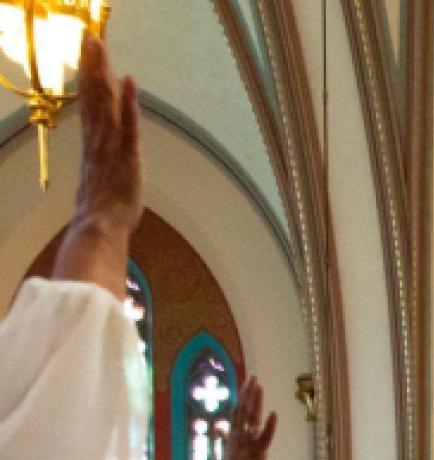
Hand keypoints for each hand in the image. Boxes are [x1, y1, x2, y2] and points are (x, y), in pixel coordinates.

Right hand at [75, 36, 141, 237]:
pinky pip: (128, 124)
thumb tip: (101, 156)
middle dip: (91, 65)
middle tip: (90, 37)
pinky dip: (129, 102)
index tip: (85, 57)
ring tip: (101, 46)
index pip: (88, 104)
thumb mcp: (97, 180)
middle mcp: (98, 140)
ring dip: (104, 73)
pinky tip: (128, 80)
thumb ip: (99, 162)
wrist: (99, 227)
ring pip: (106, 102)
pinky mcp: (126, 156)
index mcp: (92, 145)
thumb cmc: (102, 211)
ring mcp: (111, 146)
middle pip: (93, 95)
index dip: (87, 79)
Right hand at [213, 376, 276, 459]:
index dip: (243, 396)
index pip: (237, 411)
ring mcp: (248, 444)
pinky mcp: (258, 454)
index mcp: (232, 436)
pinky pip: (264, 437)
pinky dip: (269, 426)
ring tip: (259, 386)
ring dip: (256, 401)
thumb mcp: (223, 453)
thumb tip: (219, 427)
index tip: (247, 383)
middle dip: (248, 393)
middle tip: (253, 377)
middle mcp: (239, 436)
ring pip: (252, 418)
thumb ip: (223, 438)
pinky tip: (273, 414)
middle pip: (243, 410)